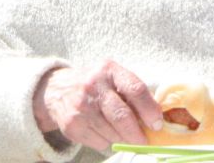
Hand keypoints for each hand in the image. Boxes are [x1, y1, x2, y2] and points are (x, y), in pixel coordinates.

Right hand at [33, 61, 162, 153]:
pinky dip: (107, 142)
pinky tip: (103, 131)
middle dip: (137, 134)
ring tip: (122, 134)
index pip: (135, 89)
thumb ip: (133, 93)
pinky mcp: (72, 125)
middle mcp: (93, 85)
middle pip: (122, 116)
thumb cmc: (96, 84)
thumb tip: (156, 119)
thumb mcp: (113, 77)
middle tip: (144, 141)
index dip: (149, 109)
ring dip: (122, 139)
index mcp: (109, 70)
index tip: (157, 124)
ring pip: (112, 133)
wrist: (56, 89)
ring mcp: (80, 106)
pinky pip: (99, 143)